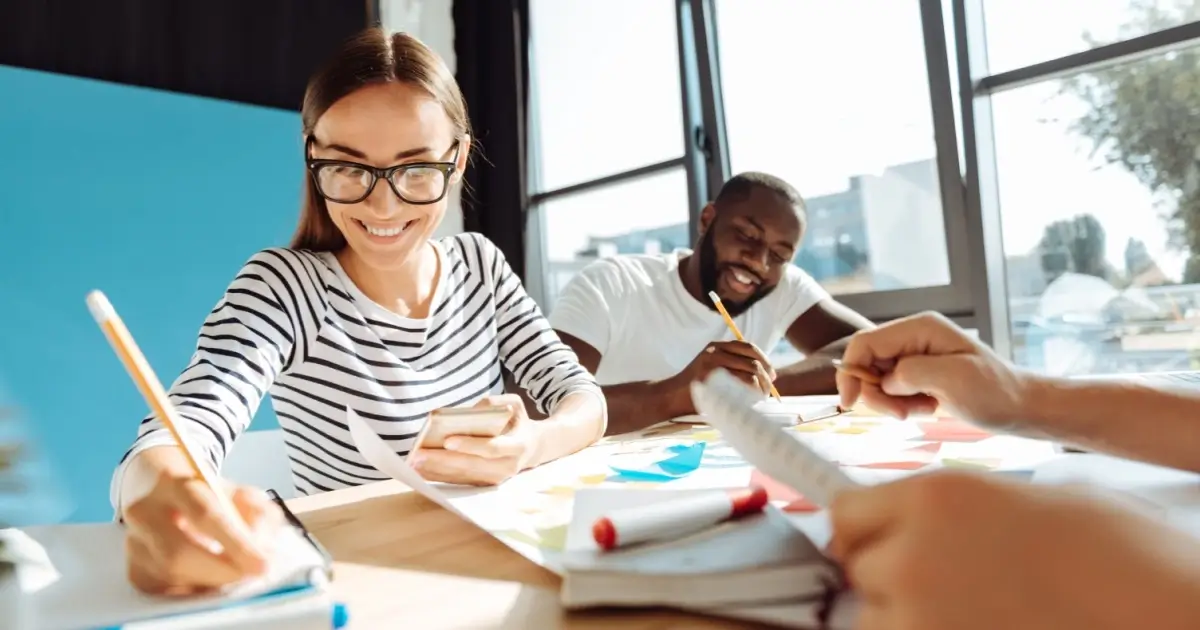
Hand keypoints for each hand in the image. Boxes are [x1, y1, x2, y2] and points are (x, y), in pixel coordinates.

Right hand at [123, 473, 281, 594]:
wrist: (165, 492)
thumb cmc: (211, 495)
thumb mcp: (242, 494)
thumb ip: (260, 516)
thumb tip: (262, 549)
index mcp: (174, 482)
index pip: (205, 514)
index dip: (236, 543)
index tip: (262, 564)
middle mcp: (146, 511)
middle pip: (179, 552)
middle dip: (221, 571)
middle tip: (249, 575)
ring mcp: (134, 541)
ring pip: (171, 574)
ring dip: (210, 580)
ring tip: (233, 571)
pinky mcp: (135, 567)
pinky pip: (166, 588)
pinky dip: (194, 587)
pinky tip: (209, 575)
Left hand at [410, 394, 541, 485]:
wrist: (532, 446)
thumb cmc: (517, 421)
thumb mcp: (514, 404)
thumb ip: (495, 403)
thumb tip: (469, 411)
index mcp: (518, 446)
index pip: (492, 448)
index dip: (470, 445)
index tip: (447, 440)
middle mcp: (508, 467)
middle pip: (471, 465)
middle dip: (443, 461)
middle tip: (418, 454)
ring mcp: (496, 479)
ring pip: (462, 476)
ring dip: (436, 471)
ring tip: (414, 462)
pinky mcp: (485, 484)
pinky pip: (459, 482)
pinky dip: (439, 476)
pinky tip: (421, 470)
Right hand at [678, 340, 775, 397]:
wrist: (671, 396)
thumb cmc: (696, 388)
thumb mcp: (712, 369)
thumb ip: (732, 366)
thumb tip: (764, 373)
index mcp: (716, 346)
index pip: (748, 347)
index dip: (765, 359)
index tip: (772, 374)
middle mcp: (715, 351)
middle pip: (753, 359)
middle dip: (766, 375)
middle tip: (770, 388)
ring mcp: (713, 363)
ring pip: (751, 370)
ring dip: (762, 385)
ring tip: (763, 396)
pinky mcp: (712, 377)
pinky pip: (742, 382)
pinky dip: (752, 391)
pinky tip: (753, 399)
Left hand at [829, 471, 1199, 629]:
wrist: (1158, 609)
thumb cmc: (1112, 553)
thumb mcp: (1020, 499)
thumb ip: (948, 509)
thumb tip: (907, 522)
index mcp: (934, 496)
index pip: (846, 513)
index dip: (864, 529)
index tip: (875, 541)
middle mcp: (912, 552)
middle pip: (858, 566)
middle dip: (887, 573)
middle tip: (943, 580)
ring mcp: (919, 613)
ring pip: (874, 615)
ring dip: (905, 614)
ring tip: (972, 608)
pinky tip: (976, 626)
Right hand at [836, 311, 1028, 428]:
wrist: (1020, 407)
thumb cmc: (994, 392)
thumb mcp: (953, 379)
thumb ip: (910, 373)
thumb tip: (884, 381)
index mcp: (920, 328)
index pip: (865, 343)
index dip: (851, 370)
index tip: (850, 402)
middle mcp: (914, 337)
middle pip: (868, 362)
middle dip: (876, 392)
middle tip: (900, 414)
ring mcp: (916, 355)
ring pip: (878, 378)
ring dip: (892, 401)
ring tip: (923, 410)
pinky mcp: (920, 373)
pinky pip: (893, 389)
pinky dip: (903, 404)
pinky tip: (928, 408)